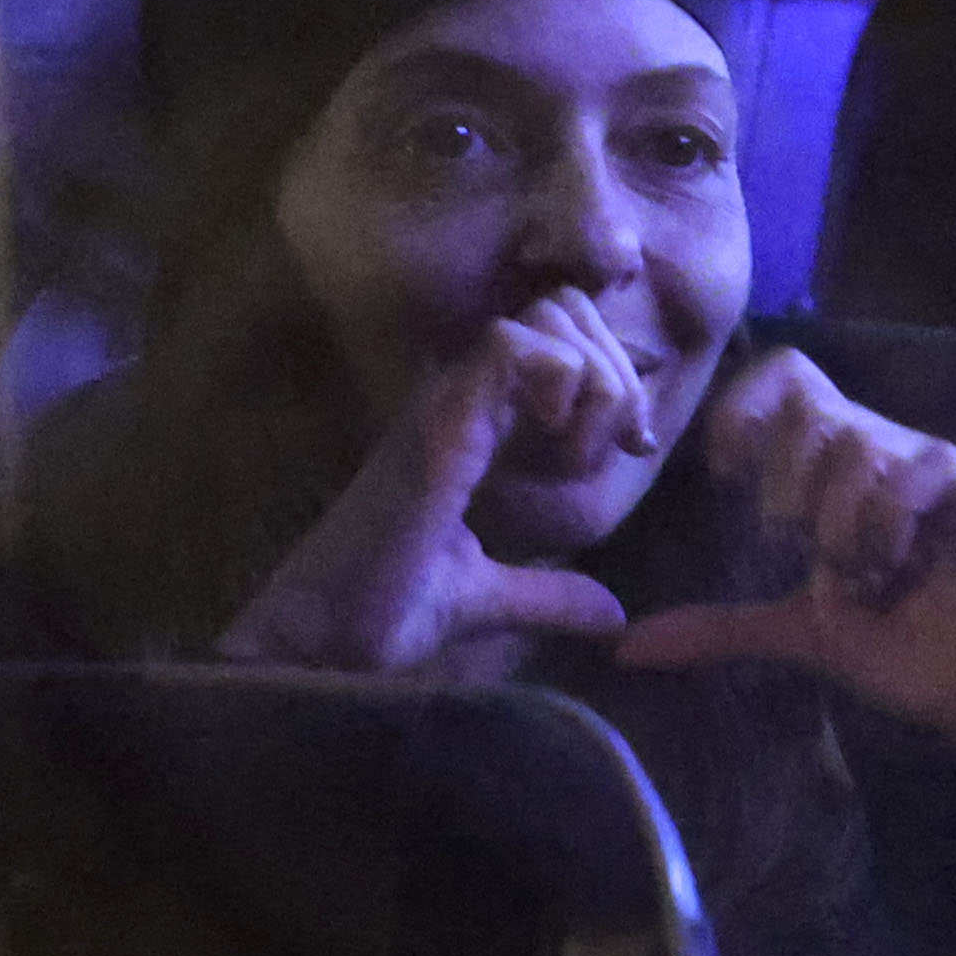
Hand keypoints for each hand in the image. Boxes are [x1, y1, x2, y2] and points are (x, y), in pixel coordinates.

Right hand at [213, 294, 646, 675]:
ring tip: (580, 456)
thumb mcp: (490, 598)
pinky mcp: (437, 424)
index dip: (612, 375)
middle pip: (563, 312)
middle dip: (617, 369)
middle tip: (622, 445)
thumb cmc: (384, 614)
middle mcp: (458, 398)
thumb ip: (551, 595)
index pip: (558, 337)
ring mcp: (444, 404)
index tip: (632, 446)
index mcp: (473, 423)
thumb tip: (611, 615)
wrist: (323, 644)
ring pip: (547, 320)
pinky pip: (511, 348)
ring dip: (594, 381)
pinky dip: (561, 384)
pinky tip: (559, 451)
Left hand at [616, 348, 955, 748]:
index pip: (789, 381)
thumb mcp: (800, 635)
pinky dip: (887, 522)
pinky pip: (924, 469)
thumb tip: (626, 647)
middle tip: (792, 541)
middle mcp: (893, 457)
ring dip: (836, 517)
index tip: (726, 477)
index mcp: (845, 472)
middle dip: (784, 476)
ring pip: (859, 440)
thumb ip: (722, 626)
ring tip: (853, 578)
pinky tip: (890, 573)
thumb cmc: (908, 655)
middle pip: (813, 404)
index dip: (744, 411)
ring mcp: (945, 474)